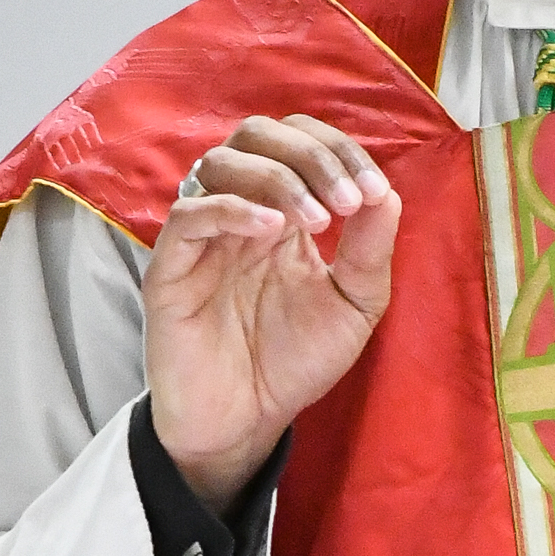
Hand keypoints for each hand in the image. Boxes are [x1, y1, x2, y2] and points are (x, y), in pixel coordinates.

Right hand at [145, 117, 399, 512]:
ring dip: (277, 177)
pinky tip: (272, 230)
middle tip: (344, 203)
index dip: (339, 151)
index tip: (372, 193)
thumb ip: (371, 249)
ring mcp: (201, 236)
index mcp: (282, 209)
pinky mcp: (168, 268)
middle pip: (256, 133)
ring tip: (316, 220)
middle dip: (310, 155)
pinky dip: (233, 209)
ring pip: (218, 162)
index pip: (299, 141)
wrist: (246, 422)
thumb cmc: (293, 361)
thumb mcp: (354, 304)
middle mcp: (238, 210)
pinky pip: (188, 215)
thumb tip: (386, 191)